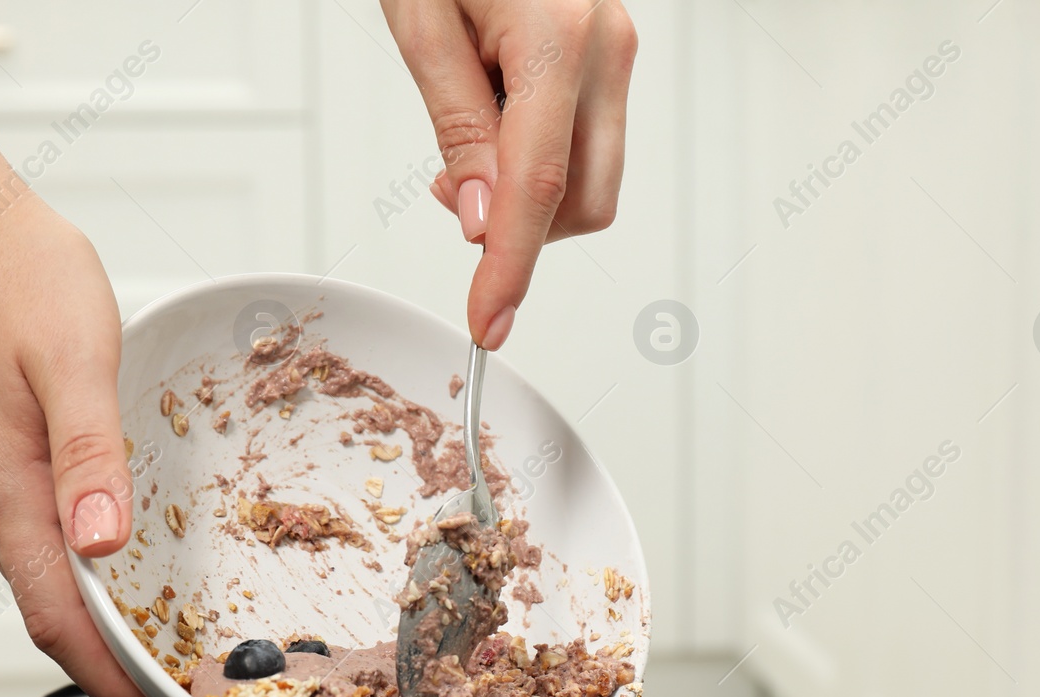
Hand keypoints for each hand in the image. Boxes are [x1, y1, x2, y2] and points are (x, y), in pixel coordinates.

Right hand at [0, 200, 172, 696]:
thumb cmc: (18, 279)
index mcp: (4, 485)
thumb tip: (102, 544)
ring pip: (40, 579)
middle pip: (49, 611)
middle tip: (180, 691)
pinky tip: (118, 573)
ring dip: (95, 622)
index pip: (57, 614)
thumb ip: (91, 456)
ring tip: (161, 643)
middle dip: (110, 662)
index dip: (107, 674)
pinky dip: (77, 576)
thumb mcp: (75, 359)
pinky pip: (34, 542)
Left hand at [381, 0, 637, 349]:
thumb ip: (456, 126)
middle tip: (446, 190)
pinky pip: (588, 142)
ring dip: (530, 195)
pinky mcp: (612, 55)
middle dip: (522, 229)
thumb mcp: (421, 22)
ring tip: (467, 135)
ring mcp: (618, 52)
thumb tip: (477, 219)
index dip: (510, 269)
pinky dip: (542, 160)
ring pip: (592, 181)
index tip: (487, 323)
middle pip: (583, 201)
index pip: (538, 188)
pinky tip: (498, 120)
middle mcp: (607, 49)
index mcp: (559, 37)